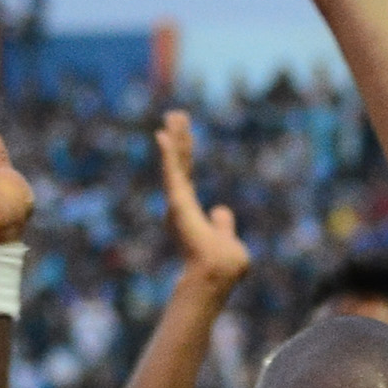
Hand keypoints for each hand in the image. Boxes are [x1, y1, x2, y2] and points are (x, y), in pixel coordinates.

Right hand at [156, 112, 248, 292]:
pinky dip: (168, 153)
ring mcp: (178, 201)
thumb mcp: (225, 237)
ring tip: (173, 115)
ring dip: (175, 138)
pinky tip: (162, 134)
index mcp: (190, 209)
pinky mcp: (178, 202)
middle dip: (179, 137)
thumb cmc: (223, 263)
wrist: (215, 274)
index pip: (186, 173)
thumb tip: (220, 209)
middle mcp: (180, 202)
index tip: (183, 132)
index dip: (184, 152)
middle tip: (175, 114)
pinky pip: (173, 172)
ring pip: (177, 163)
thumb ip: (222, 223)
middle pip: (180, 163)